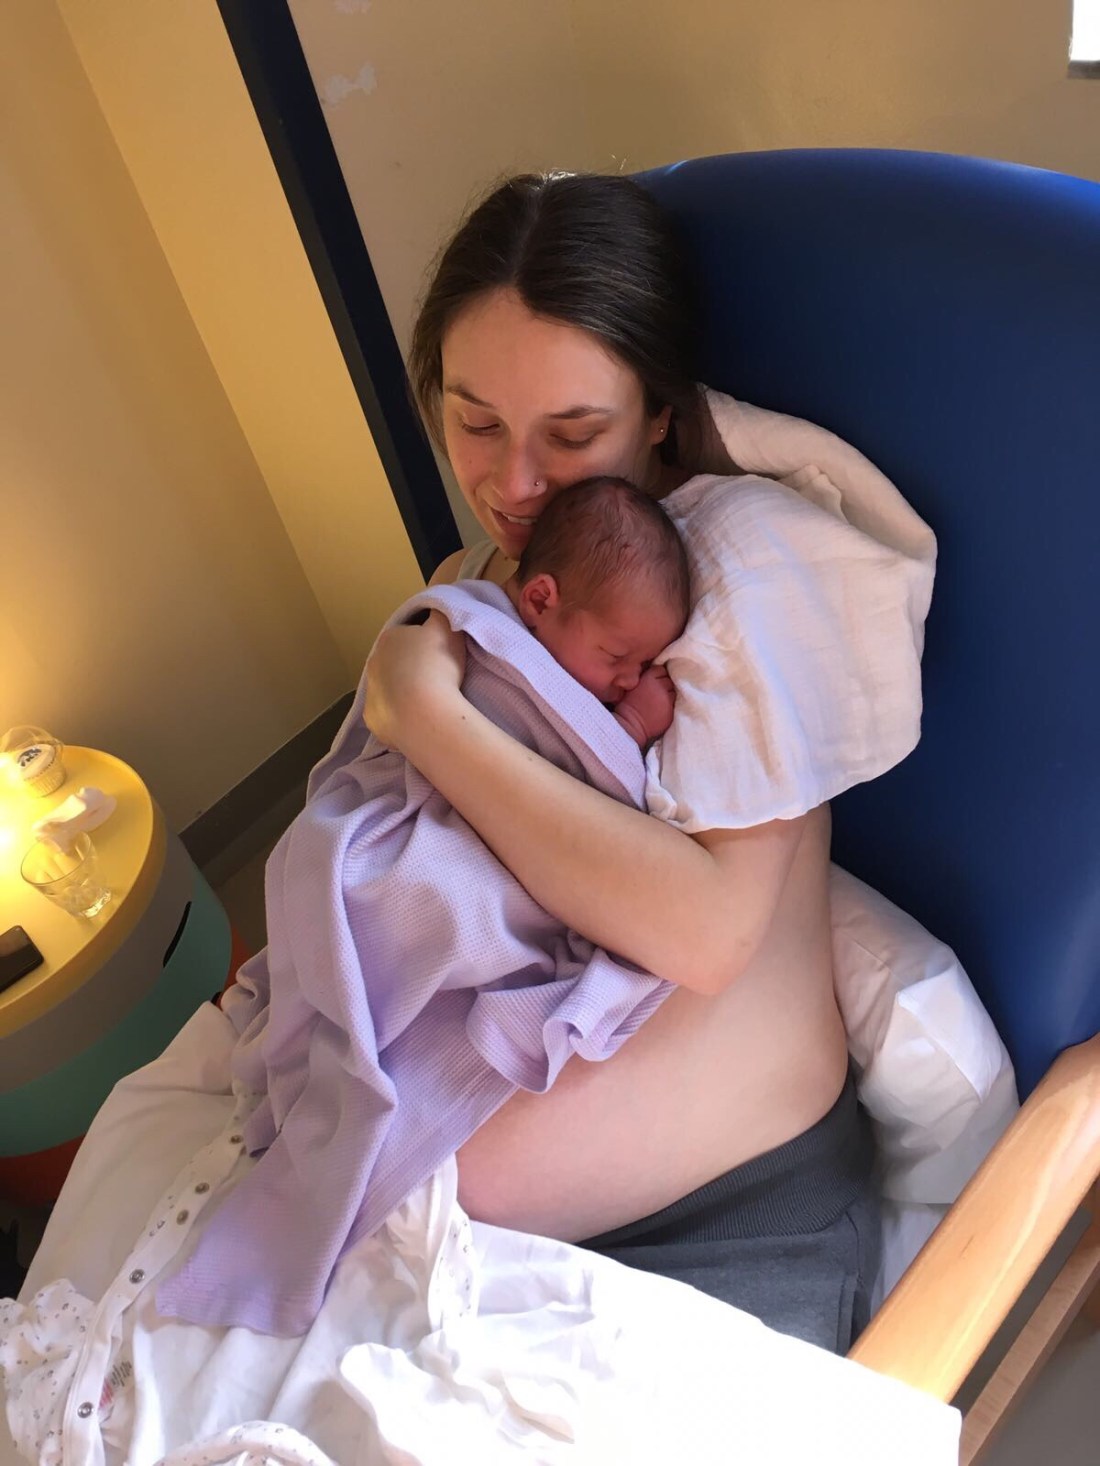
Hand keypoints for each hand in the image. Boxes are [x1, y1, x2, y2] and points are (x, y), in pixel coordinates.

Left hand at [364, 610, 466, 750]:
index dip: (425, 644)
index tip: (441, 655)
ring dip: (404, 691)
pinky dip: (400, 715)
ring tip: (428, 701)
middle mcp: (374, 663)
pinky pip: (388, 714)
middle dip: (411, 667)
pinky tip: (417, 719)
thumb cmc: (437, 666)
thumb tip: (437, 605)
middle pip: (395, 662)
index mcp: (390, 638)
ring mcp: (371, 693)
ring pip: (389, 688)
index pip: (407, 635)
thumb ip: (441, 611)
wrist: (424, 713)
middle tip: (436, 678)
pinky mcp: (374, 719)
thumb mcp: (447, 627)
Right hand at [614, 664, 676, 745]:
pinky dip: (669, 706)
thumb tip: (654, 675)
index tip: (655, 681)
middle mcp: (660, 686)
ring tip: (659, 701)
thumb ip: (645, 677)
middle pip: (669, 680)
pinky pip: (674, 704)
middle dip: (664, 684)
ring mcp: (667, 698)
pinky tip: (661, 709)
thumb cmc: (628, 705)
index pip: (661, 669)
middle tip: (656, 692)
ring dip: (669, 694)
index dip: (659, 675)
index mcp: (649, 678)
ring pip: (673, 691)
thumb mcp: (633, 684)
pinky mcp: (671, 710)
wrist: (631, 724)